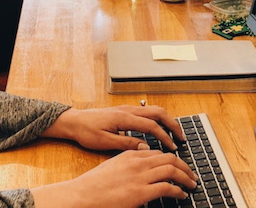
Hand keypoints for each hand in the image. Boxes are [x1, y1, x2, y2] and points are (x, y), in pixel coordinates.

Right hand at [31, 149, 197, 207]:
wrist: (82, 195)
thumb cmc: (93, 185)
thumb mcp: (112, 167)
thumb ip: (128, 163)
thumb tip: (140, 164)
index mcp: (130, 155)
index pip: (158, 153)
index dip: (172, 159)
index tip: (178, 166)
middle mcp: (138, 162)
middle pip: (170, 158)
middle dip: (184, 166)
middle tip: (191, 175)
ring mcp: (140, 176)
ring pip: (172, 170)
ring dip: (186, 177)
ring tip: (191, 184)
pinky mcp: (141, 192)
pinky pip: (168, 187)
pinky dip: (179, 190)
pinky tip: (181, 195)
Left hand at [42, 106, 185, 151]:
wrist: (74, 121)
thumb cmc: (86, 132)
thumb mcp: (104, 142)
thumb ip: (126, 143)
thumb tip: (145, 147)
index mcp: (124, 117)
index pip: (152, 126)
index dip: (164, 137)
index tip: (172, 147)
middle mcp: (128, 110)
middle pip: (158, 112)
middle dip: (172, 124)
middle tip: (181, 137)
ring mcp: (127, 108)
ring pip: (153, 110)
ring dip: (166, 120)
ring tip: (174, 133)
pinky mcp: (124, 111)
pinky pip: (146, 111)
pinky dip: (157, 118)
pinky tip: (159, 128)